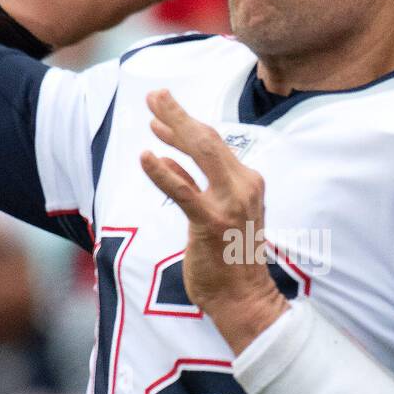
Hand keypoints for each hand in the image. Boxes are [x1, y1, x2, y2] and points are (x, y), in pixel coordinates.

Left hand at [139, 89, 288, 352]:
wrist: (246, 300)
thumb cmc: (231, 262)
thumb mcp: (217, 217)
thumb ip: (197, 188)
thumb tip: (171, 163)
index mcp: (247, 183)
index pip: (214, 145)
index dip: (186, 124)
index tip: (163, 110)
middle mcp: (243, 186)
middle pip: (208, 140)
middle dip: (179, 113)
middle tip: (155, 93)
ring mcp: (229, 203)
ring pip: (200, 154)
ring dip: (174, 128)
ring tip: (150, 112)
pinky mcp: (211, 222)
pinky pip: (184, 191)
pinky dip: (163, 172)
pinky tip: (146, 156)